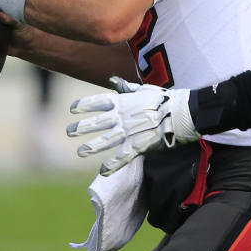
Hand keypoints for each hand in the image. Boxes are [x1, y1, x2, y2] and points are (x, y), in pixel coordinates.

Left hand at [67, 76, 199, 175]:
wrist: (182, 112)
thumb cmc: (165, 99)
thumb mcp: (145, 89)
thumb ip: (127, 88)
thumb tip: (113, 80)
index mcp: (124, 101)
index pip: (98, 102)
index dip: (84, 105)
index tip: (72, 108)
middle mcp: (123, 115)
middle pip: (97, 122)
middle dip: (82, 127)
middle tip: (69, 131)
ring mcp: (129, 131)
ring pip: (106, 140)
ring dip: (92, 146)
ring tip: (80, 151)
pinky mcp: (138, 145)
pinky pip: (122, 156)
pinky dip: (112, 164)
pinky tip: (103, 171)